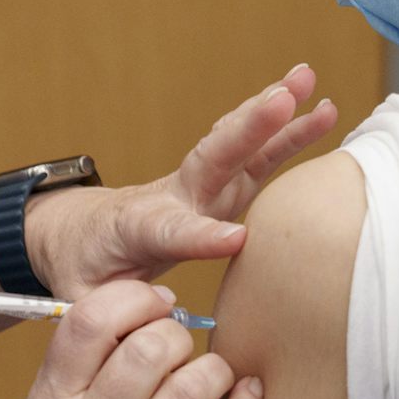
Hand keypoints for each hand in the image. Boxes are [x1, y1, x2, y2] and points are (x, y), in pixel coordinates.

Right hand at [0, 281, 266, 398]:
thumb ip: (80, 366)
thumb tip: (146, 311)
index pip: (90, 321)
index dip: (132, 299)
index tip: (155, 305)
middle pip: (149, 347)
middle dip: (177, 335)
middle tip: (181, 349)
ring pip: (193, 387)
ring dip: (213, 370)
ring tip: (211, 378)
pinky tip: (245, 396)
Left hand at [28, 65, 336, 298]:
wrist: (78, 232)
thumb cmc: (84, 268)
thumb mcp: (81, 297)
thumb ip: (109, 309)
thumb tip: (157, 319)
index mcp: (140, 229)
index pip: (173, 231)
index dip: (202, 236)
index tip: (238, 238)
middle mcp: (174, 197)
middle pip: (211, 160)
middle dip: (246, 131)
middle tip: (281, 99)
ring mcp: (199, 187)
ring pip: (237, 146)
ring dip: (272, 113)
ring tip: (307, 79)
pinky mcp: (219, 187)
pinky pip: (255, 156)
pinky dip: (286, 129)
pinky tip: (319, 107)